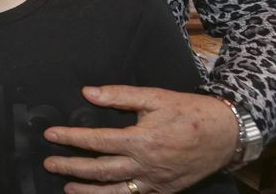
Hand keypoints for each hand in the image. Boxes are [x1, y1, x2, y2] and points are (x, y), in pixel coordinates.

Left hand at [42, 86, 238, 192]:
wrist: (225, 134)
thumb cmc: (190, 112)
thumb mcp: (154, 97)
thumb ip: (119, 96)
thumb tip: (88, 93)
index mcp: (141, 140)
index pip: (96, 141)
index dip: (70, 138)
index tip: (50, 135)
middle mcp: (145, 165)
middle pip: (99, 170)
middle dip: (71, 167)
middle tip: (49, 164)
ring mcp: (154, 181)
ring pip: (114, 191)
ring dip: (88, 191)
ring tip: (68, 187)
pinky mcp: (164, 190)